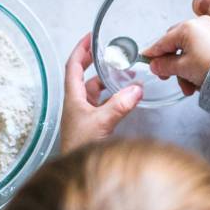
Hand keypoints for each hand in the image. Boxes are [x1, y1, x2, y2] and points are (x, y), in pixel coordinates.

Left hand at [60, 33, 142, 152]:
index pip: (73, 66)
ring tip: (123, 74)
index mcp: (73, 98)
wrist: (77, 172)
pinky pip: (102, 104)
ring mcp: (84, 115)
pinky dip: (113, 97)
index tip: (90, 37)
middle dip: (94, 61)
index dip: (81, 50)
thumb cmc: (81, 148)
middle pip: (83, 76)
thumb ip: (119, 105)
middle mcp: (77, 104)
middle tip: (106, 50)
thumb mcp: (102, 122)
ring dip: (107, 80)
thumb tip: (136, 89)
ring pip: (94, 91)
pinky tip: (124, 98)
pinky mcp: (92, 125)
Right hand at [143, 15, 209, 95]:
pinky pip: (201, 50)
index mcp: (189, 26)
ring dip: (184, 68)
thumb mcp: (183, 68)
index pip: (163, 40)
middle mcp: (201, 24)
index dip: (153, 52)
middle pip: (176, 43)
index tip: (146, 59)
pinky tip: (197, 80)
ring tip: (188, 86)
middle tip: (168, 77)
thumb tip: (156, 64)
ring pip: (189, 49)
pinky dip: (196, 64)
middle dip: (172, 63)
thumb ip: (164, 65)